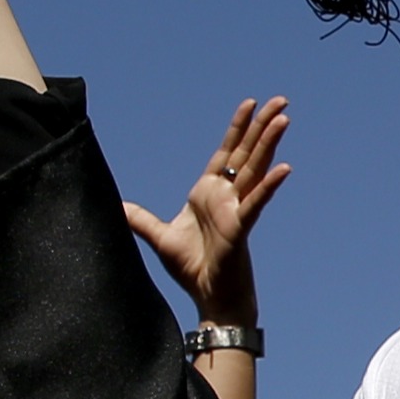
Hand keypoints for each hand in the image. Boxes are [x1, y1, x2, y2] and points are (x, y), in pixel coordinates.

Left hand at [122, 97, 292, 318]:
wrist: (209, 298)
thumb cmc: (192, 269)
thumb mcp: (160, 238)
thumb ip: (140, 219)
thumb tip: (115, 206)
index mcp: (209, 193)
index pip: (226, 152)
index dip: (238, 127)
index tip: (250, 104)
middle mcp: (227, 197)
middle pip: (247, 153)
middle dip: (262, 126)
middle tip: (279, 100)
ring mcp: (237, 210)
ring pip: (256, 170)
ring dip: (270, 144)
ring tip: (284, 118)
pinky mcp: (241, 228)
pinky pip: (256, 203)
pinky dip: (270, 186)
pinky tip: (284, 168)